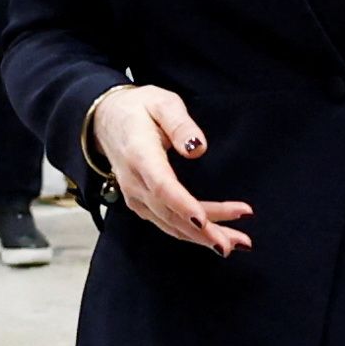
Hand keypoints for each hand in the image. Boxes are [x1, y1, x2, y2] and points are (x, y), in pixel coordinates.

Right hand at [87, 83, 248, 255]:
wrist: (107, 120)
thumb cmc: (139, 109)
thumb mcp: (162, 102)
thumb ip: (180, 124)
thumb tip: (198, 149)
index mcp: (140, 155)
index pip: (161, 187)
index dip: (183, 205)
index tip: (204, 220)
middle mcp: (135, 183)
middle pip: (171, 214)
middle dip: (204, 231)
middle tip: (236, 242)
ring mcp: (136, 198)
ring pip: (172, 225)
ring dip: (204, 237)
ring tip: (237, 243)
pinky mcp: (142, 205)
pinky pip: (169, 224)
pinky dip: (193, 234)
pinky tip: (216, 237)